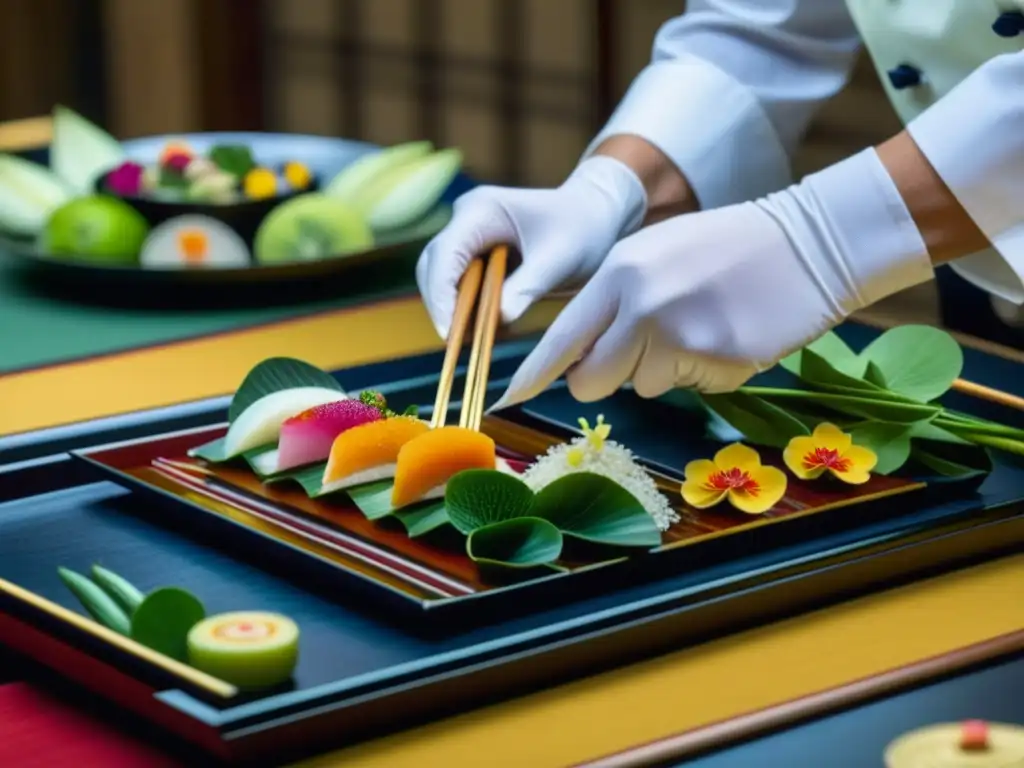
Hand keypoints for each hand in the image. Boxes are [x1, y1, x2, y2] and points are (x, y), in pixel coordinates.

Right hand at [416, 156, 645, 338]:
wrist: (595, 215)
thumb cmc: (582, 229)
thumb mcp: (559, 260)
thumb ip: (528, 287)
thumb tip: (499, 319)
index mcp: (481, 210)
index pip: (445, 254)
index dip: (441, 295)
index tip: (449, 332)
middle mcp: (467, 219)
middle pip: (433, 266)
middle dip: (442, 305)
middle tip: (456, 343)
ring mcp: (469, 235)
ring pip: (442, 278)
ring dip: (453, 309)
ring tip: (476, 338)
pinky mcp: (476, 253)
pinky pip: (460, 284)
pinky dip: (468, 308)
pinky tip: (488, 328)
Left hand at [494, 149, 935, 407]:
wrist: (807, 244)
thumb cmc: (725, 249)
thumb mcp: (654, 256)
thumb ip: (612, 301)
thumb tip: (578, 355)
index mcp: (619, 272)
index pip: (561, 337)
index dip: (533, 375)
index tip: (505, 398)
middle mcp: (640, 305)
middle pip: (590, 380)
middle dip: (603, 378)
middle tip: (638, 352)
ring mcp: (679, 335)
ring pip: (641, 387)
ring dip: (662, 370)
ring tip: (700, 325)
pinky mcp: (716, 362)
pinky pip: (689, 388)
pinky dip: (704, 373)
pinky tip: (728, 334)